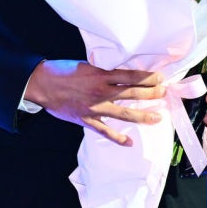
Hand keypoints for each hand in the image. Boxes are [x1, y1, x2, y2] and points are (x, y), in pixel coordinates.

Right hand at [24, 60, 165, 144]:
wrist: (41, 84)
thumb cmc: (62, 71)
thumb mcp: (86, 65)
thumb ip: (102, 72)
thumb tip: (119, 75)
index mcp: (101, 75)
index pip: (131, 76)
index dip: (148, 78)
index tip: (160, 78)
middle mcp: (101, 91)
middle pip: (132, 93)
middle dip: (151, 94)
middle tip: (165, 94)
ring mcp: (95, 108)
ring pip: (124, 113)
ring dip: (142, 115)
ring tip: (158, 117)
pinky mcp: (86, 120)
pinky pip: (105, 131)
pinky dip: (117, 138)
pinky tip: (129, 142)